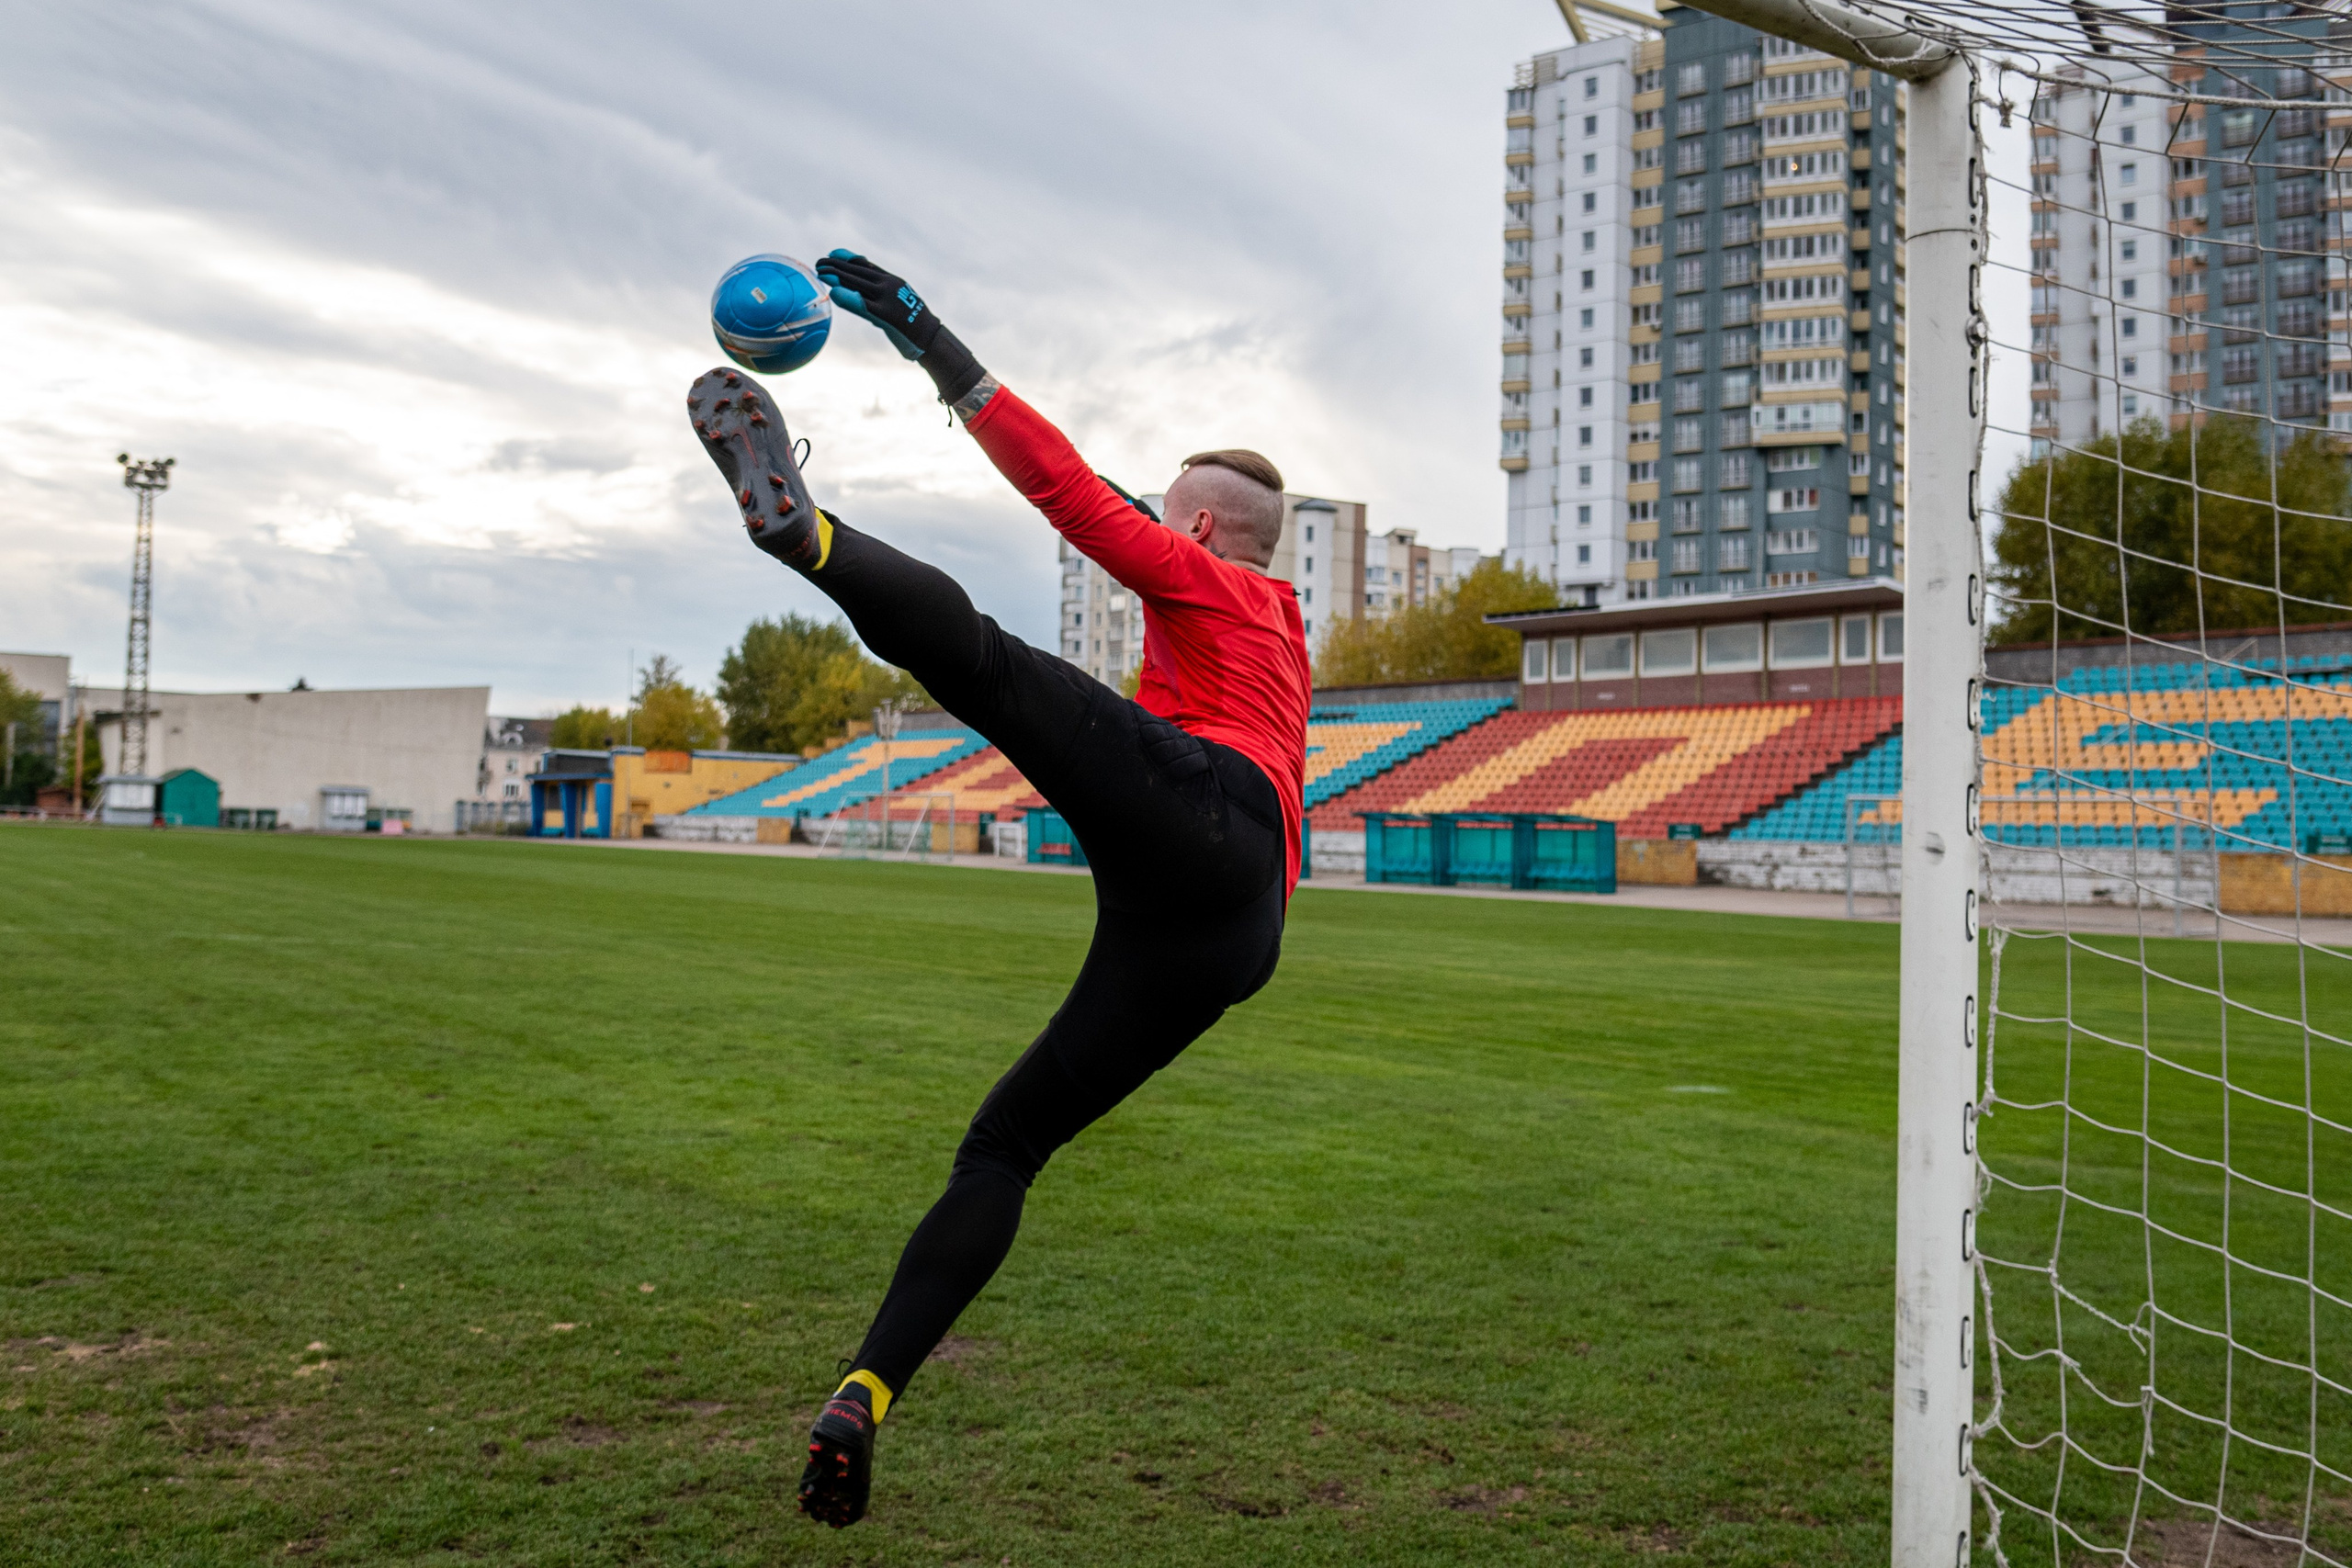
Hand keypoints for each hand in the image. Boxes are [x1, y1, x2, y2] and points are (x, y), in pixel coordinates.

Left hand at [814, 250, 940, 361]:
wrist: (930, 337)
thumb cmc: (911, 324)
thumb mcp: (896, 304)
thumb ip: (879, 297)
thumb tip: (861, 296)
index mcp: (892, 280)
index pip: (866, 265)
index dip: (848, 258)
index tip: (833, 253)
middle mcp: (889, 285)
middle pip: (858, 271)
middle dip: (837, 265)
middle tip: (819, 262)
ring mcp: (887, 298)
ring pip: (858, 282)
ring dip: (837, 276)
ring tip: (821, 272)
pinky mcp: (885, 315)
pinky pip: (863, 304)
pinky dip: (849, 297)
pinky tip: (835, 292)